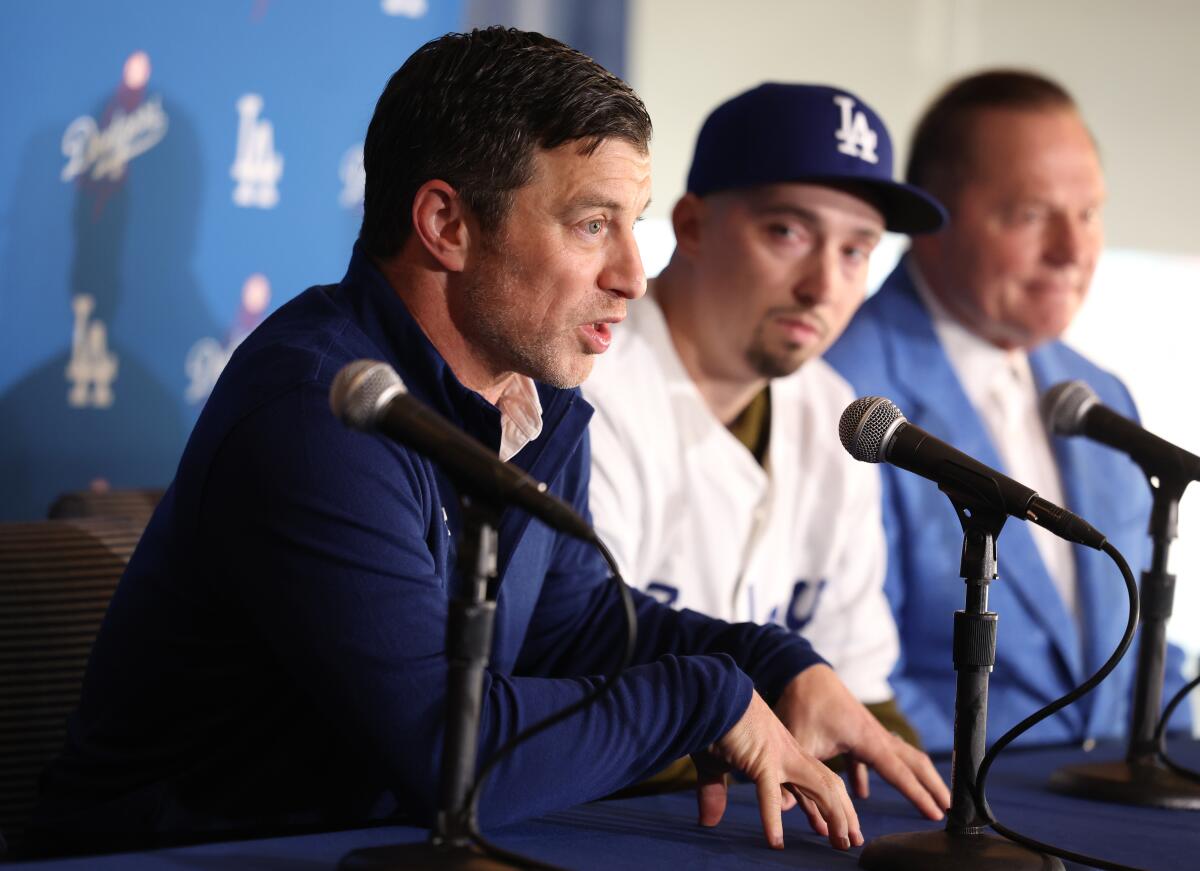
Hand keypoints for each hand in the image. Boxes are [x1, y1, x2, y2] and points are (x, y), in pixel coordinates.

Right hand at [692, 689, 863, 850]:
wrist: (711, 692)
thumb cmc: (713, 723)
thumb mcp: (716, 764)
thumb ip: (716, 791)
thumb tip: (707, 821)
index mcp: (782, 754)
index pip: (812, 785)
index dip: (825, 810)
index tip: (831, 833)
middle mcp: (788, 755)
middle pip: (827, 786)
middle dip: (843, 815)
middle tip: (851, 844)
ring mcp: (779, 756)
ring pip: (818, 789)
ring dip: (832, 816)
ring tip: (839, 843)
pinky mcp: (761, 759)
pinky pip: (770, 793)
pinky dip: (773, 818)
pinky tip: (775, 841)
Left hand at [774, 664, 950, 819]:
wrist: (799, 670)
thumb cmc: (801, 703)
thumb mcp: (798, 741)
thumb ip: (795, 776)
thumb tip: (779, 809)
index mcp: (867, 738)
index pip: (899, 773)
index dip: (919, 795)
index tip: (938, 814)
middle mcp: (874, 734)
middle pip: (913, 762)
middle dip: (932, 785)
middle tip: (951, 809)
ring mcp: (866, 731)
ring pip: (899, 756)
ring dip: (913, 778)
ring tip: (926, 799)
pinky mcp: (855, 729)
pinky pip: (872, 755)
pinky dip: (875, 772)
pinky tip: (861, 792)